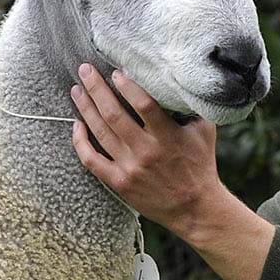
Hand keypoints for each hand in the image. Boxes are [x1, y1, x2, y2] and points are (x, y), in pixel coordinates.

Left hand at [69, 64, 277, 279]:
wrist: (195, 209)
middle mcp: (146, 152)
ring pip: (100, 133)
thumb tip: (179, 79)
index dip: (127, 86)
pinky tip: (76, 125)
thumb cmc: (200, 165)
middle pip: (114, 114)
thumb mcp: (203, 131)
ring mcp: (130, 169)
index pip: (143, 104)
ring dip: (86, 109)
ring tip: (77, 90)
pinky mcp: (119, 183)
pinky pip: (92, 160)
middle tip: (84, 70)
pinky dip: (80, 142)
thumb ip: (191, 107)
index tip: (116, 71)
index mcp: (168, 137)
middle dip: (96, 89)